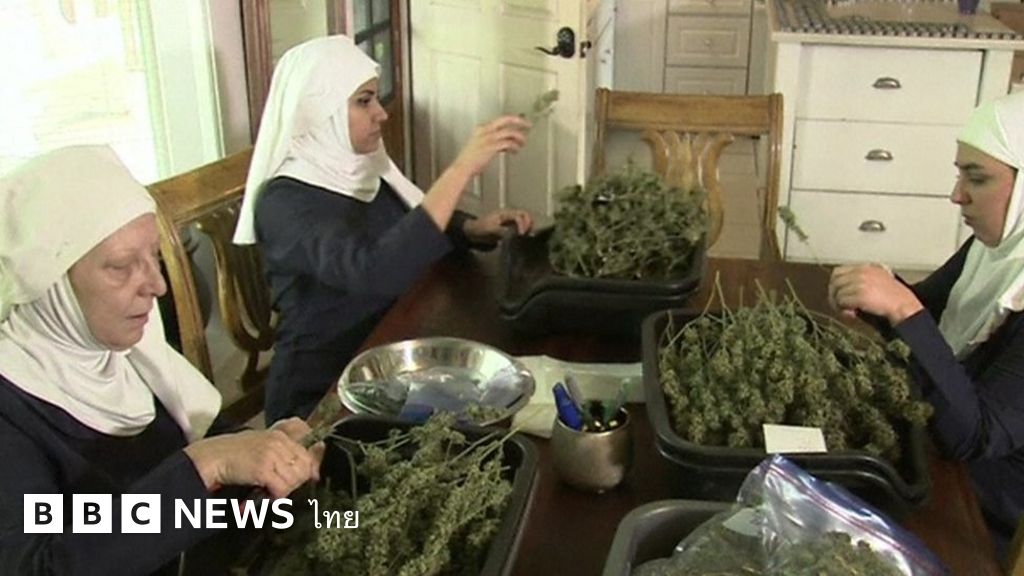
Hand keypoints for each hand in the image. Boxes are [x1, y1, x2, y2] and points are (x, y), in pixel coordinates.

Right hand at [184, 421, 320, 498]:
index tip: (307, 479)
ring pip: (294, 479)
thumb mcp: (264, 447)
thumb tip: (312, 471)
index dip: (310, 470)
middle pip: (305, 468)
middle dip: (296, 482)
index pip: (309, 453)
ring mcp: (272, 454)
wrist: (213, 458)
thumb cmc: (235, 456)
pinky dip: (275, 496)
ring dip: (284, 490)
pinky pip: (281, 488)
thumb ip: (285, 454)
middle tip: (280, 488)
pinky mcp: (264, 468)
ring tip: (270, 491)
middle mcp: (279, 442)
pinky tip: (265, 495)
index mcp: (280, 435)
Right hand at [450, 116, 530, 177]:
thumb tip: (505, 143)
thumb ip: (491, 142)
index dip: (511, 121)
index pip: (499, 120)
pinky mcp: (492, 147)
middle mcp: (485, 131)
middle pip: (506, 119)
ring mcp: (488, 138)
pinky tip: (516, 150)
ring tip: (523, 142)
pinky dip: (514, 146)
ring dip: (519, 137)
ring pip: (509, 132)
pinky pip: (508, 143)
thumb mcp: (479, 146)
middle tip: (528, 124)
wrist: (462, 168)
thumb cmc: (469, 161)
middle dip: (519, 121)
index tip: (519, 123)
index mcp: (481, 129)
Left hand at [464, 209, 533, 243]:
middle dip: (529, 222)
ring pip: (524, 220)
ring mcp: (509, 221)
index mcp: (504, 213)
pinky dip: (524, 231)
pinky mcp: (509, 227)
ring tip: (527, 235)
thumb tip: (513, 235)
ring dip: (528, 226)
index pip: (519, 216)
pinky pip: (520, 227)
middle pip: (524, 214)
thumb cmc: (480, 228)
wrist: (473, 232)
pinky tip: (524, 238)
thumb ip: (502, 231)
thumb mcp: (490, 229)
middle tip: (528, 233)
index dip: (522, 224)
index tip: (521, 234)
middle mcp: (509, 215)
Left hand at [828, 264, 922, 324]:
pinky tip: (852, 314)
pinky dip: (844, 310)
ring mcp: (861, 282)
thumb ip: (861, 281)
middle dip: (833, 295)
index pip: (839, 271)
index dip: (835, 284)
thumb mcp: (878, 281)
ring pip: (837, 292)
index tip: (837, 294)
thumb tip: (840, 291)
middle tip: (838, 306)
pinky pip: (842, 301)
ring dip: (839, 304)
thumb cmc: (893, 298)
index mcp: (866, 267)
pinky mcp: (861, 294)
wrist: (904, 305)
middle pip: (835, 281)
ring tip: (848, 311)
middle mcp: (862, 272)